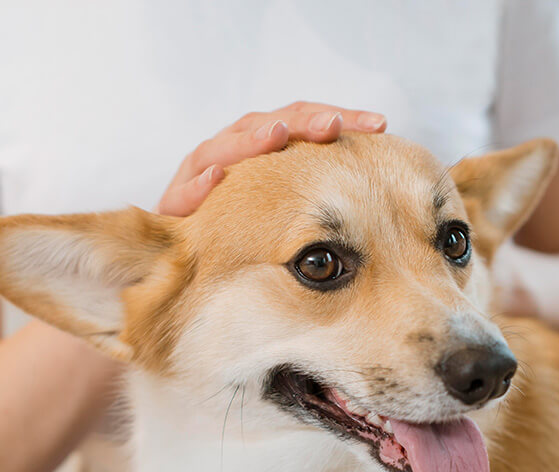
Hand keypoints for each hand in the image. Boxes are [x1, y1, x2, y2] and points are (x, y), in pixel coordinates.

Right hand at [155, 102, 386, 216]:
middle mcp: (231, 154)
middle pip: (266, 126)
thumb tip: (384, 180)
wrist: (181, 266)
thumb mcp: (287, 211)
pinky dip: (199, 184)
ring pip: (223, 149)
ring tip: (276, 135)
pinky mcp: (173, 209)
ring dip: (250, 141)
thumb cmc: (243, 236)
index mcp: (261, 149)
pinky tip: (216, 178)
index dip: (340, 119)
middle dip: (302, 122)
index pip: (302, 122)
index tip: (380, 125)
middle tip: (334, 125)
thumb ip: (324, 192)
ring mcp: (199, 178)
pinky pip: (184, 193)